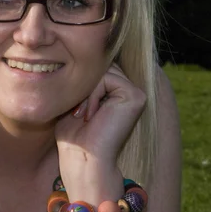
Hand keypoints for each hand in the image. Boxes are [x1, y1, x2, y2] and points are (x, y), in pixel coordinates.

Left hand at [54, 63, 146, 202]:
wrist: (82, 159)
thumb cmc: (74, 133)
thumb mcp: (75, 98)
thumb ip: (83, 77)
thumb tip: (79, 52)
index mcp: (119, 90)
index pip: (96, 66)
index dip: (81, 81)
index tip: (75, 109)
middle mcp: (131, 89)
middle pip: (100, 63)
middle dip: (84, 84)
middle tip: (78, 112)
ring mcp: (136, 92)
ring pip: (102, 69)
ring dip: (86, 91)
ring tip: (83, 115)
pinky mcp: (136, 96)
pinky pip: (107, 78)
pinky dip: (92, 94)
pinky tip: (91, 115)